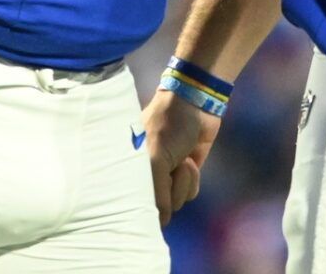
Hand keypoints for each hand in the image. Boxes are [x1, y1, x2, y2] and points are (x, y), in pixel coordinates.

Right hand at [144, 88, 219, 226]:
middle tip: (169, 167)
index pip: (132, 204)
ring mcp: (167, 175)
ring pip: (177, 201)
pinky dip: (193, 179)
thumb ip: (155, 193)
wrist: (196, 103)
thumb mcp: (155, 159)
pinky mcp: (186, 173)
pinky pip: (191, 192)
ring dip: (183, 181)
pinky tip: (191, 159)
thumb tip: (161, 222)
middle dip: (169, 188)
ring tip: (181, 159)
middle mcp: (146, 176)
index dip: (142, 206)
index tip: (151, 195)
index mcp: (130, 170)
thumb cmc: (168, 127)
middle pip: (159, 207)